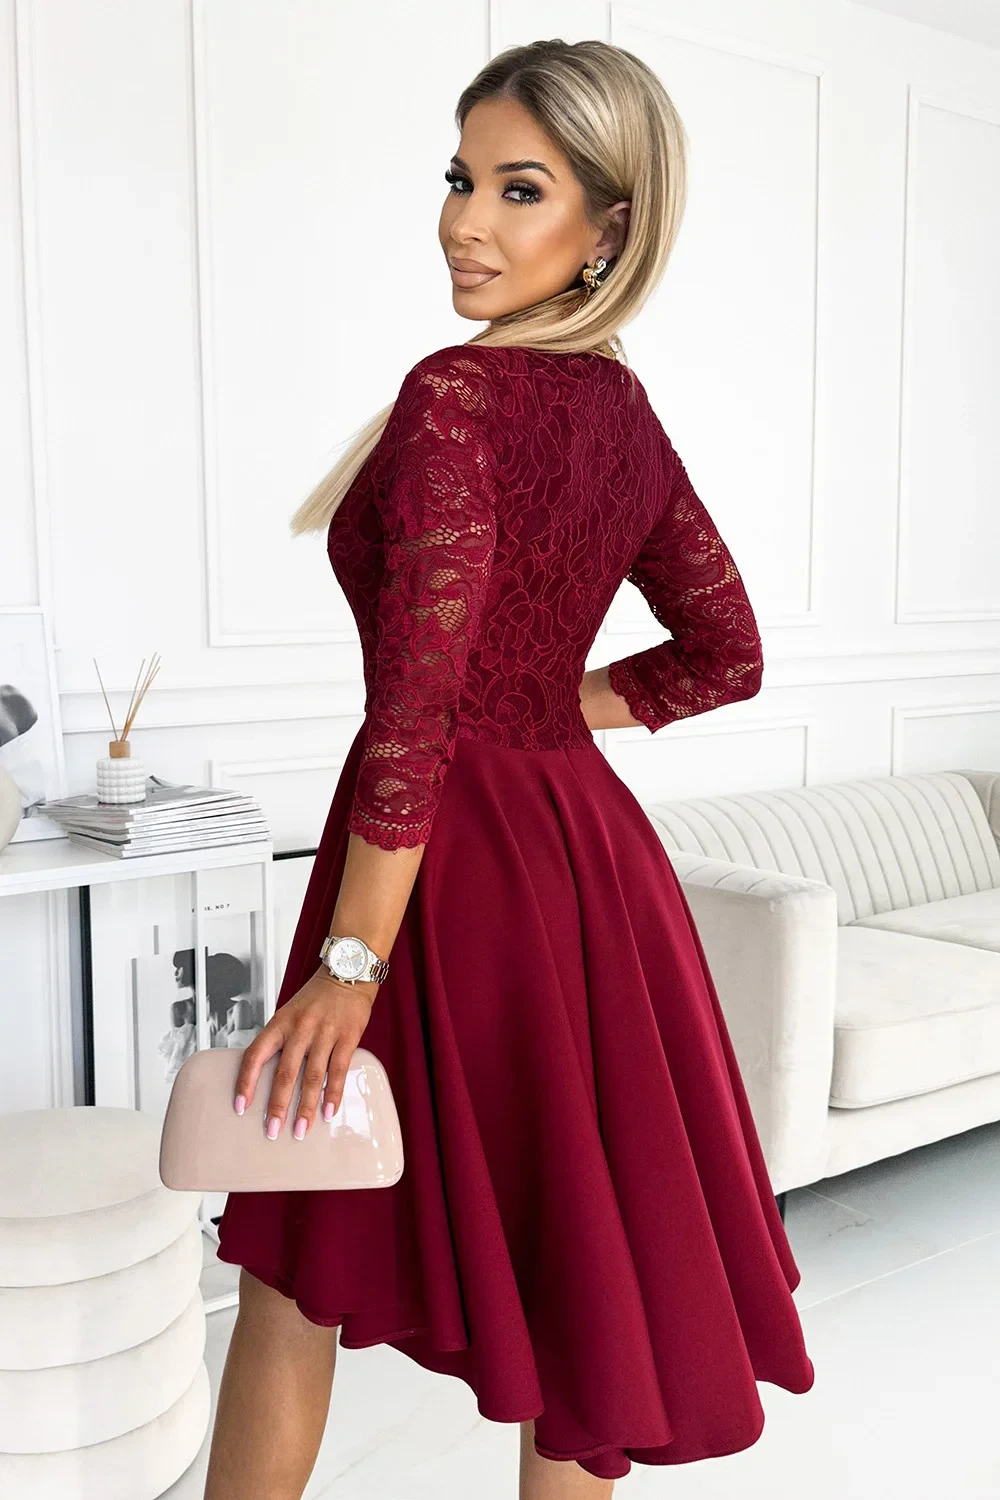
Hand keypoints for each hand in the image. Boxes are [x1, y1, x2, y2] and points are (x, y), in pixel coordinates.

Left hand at [233, 966, 378, 1139]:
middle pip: (285, 1072)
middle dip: (278, 1106)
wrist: (348, 972)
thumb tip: (267, 1076)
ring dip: (306, 1107)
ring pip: (312, 1076)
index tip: (240, 1106)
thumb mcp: (289, 1014)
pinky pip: (338, 1070)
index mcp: (280, 1022)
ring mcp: (325, 1033)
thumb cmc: (316, 998)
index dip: (246, 1082)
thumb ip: (280, 1041)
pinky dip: (333, 1094)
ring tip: (300, 1130)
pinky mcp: (348, 1037)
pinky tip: (329, 1112)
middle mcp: (300, 1028)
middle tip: (272, 1130)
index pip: (255, 1054)